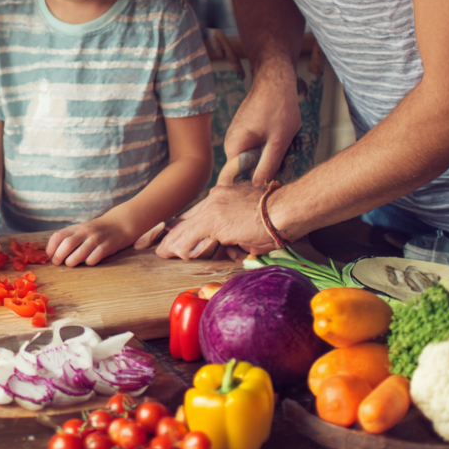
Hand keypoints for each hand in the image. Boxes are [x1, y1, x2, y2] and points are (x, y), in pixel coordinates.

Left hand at [46, 217, 135, 266]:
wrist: (120, 224)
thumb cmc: (96, 231)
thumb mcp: (81, 230)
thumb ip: (68, 238)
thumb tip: (52, 254)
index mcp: (76, 228)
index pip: (58, 235)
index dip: (51, 247)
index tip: (49, 256)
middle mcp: (85, 232)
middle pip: (67, 244)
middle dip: (59, 256)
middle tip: (57, 263)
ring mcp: (96, 239)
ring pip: (79, 252)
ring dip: (72, 261)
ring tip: (70, 264)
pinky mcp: (107, 247)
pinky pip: (94, 257)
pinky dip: (88, 262)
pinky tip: (88, 262)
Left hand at [155, 183, 271, 259]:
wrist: (287, 208)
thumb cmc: (279, 217)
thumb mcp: (254, 221)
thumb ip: (241, 231)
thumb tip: (240, 247)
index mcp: (226, 195)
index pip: (200, 211)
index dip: (187, 223)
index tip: (175, 231)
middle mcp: (216, 197)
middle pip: (189, 217)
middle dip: (174, 231)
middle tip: (162, 243)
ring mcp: (214, 207)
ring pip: (186, 227)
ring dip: (173, 242)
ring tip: (162, 251)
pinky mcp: (214, 220)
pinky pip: (191, 235)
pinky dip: (180, 246)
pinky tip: (172, 253)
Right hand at [217, 62, 300, 187]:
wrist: (276, 79)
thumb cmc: (278, 108)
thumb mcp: (278, 142)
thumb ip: (267, 166)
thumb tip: (257, 187)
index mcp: (233, 147)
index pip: (236, 177)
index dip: (254, 182)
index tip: (272, 179)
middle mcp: (230, 142)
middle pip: (247, 167)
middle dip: (267, 166)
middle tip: (286, 158)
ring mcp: (237, 134)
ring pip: (254, 156)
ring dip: (271, 155)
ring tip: (285, 143)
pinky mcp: (245, 129)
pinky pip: (256, 146)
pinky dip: (270, 144)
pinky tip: (281, 135)